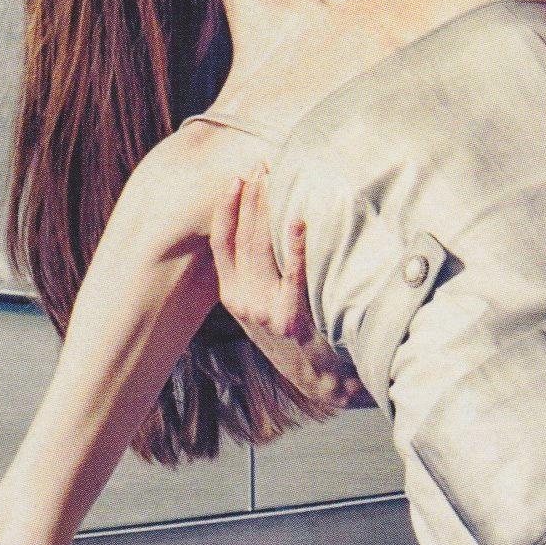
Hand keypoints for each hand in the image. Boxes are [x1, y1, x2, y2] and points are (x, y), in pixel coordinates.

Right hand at [209, 169, 369, 411]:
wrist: (323, 381)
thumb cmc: (301, 337)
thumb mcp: (265, 310)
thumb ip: (260, 276)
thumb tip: (267, 228)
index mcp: (233, 297)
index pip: (222, 243)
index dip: (226, 209)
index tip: (234, 178)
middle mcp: (244, 302)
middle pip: (243, 238)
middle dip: (251, 197)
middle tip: (261, 163)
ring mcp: (266, 311)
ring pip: (262, 248)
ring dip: (268, 209)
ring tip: (276, 176)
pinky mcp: (294, 319)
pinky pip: (294, 273)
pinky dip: (296, 244)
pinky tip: (300, 219)